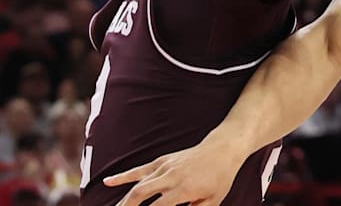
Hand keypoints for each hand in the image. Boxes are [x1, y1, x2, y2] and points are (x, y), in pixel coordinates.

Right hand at [104, 142, 244, 205]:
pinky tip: (107, 181)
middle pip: (139, 195)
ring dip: (123, 200)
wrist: (223, 149)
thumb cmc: (220, 178)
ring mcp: (164, 168)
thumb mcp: (213, 201)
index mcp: (183, 190)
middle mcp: (171, 178)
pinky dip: (123, 177)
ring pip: (137, 185)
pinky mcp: (162, 161)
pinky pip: (139, 170)